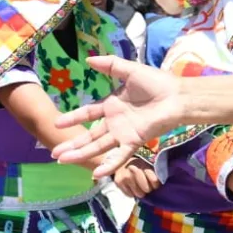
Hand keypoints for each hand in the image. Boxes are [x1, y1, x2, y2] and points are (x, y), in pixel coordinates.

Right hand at [52, 56, 184, 177]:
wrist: (178, 96)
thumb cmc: (157, 83)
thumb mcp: (130, 71)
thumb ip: (110, 65)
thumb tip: (89, 59)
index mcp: (112, 106)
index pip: (88, 113)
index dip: (73, 118)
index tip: (57, 123)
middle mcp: (116, 122)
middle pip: (90, 136)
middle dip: (73, 144)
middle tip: (55, 153)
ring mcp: (124, 133)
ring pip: (98, 147)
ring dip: (82, 154)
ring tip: (63, 160)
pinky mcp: (135, 141)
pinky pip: (119, 155)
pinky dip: (109, 164)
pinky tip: (96, 174)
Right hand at [113, 157, 160, 198]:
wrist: (123, 161)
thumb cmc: (139, 165)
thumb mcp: (149, 165)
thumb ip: (155, 173)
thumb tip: (159, 184)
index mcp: (144, 164)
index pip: (154, 181)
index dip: (156, 185)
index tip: (154, 184)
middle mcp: (134, 170)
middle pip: (147, 189)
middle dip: (148, 189)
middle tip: (146, 186)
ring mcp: (125, 176)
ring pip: (138, 194)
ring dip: (141, 193)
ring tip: (139, 187)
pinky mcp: (118, 182)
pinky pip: (130, 195)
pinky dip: (132, 193)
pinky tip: (132, 187)